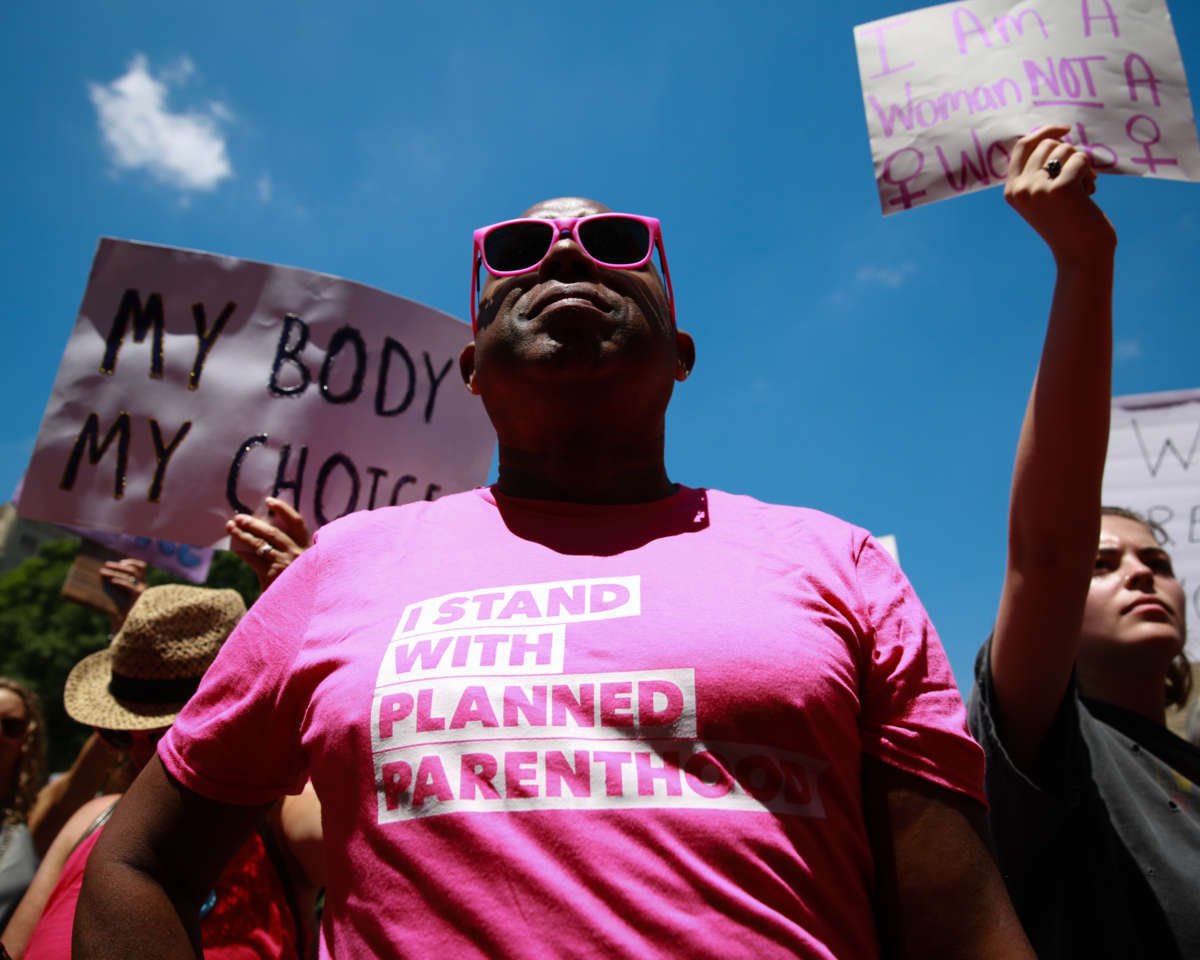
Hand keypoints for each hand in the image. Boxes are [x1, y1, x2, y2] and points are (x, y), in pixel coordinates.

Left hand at [100, 558, 147, 629]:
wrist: (128, 632)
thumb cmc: (121, 619)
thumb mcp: (118, 601)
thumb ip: (115, 591)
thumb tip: (102, 578)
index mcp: (141, 587)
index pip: (141, 568)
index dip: (132, 562)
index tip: (120, 561)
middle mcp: (144, 587)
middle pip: (135, 569)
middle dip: (119, 565)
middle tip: (106, 564)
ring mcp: (143, 591)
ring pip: (131, 574)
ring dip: (116, 571)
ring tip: (103, 571)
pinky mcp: (139, 597)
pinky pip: (129, 585)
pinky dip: (120, 582)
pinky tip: (111, 582)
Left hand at [226, 497, 310, 589]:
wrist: (302, 606)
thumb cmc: (302, 584)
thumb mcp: (303, 564)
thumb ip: (292, 550)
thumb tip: (267, 531)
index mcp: (307, 547)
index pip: (296, 523)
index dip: (283, 510)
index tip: (269, 501)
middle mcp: (297, 553)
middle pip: (273, 532)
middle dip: (254, 523)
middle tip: (239, 517)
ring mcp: (285, 564)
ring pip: (260, 544)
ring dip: (243, 534)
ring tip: (230, 527)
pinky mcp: (273, 575)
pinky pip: (253, 560)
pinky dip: (243, 553)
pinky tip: (235, 549)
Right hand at [1005, 125, 1115, 267]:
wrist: (1081, 255)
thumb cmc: (1068, 224)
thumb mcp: (1044, 197)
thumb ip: (1040, 171)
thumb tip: (1054, 134)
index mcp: (1012, 190)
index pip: (1022, 146)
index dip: (1044, 131)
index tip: (1066, 129)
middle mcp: (1021, 188)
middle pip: (1048, 144)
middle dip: (1069, 155)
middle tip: (1079, 179)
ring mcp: (1038, 188)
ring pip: (1066, 150)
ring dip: (1081, 166)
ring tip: (1084, 190)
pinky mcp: (1061, 188)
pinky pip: (1081, 160)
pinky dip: (1090, 174)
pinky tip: (1090, 194)